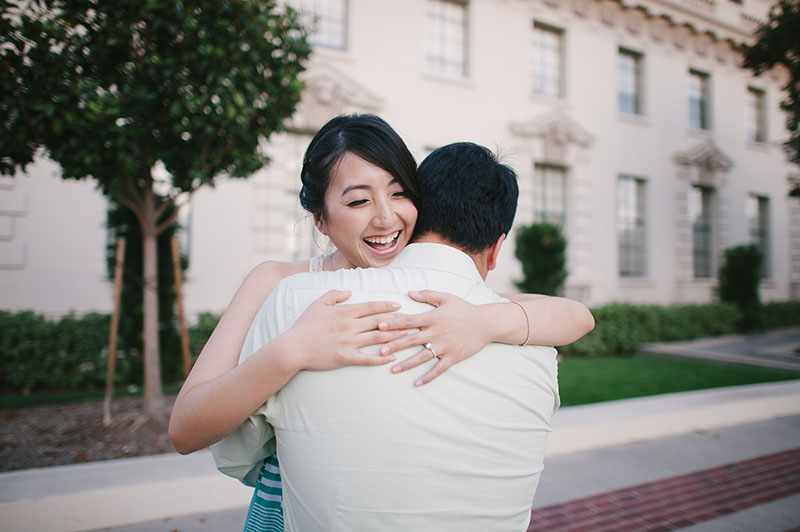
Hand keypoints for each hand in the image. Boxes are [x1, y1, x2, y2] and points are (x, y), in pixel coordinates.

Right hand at [283, 290, 406, 371]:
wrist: (292, 348)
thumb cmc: (304, 326)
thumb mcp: (317, 304)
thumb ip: (334, 295)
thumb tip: (349, 291)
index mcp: (343, 312)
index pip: (370, 307)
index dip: (386, 306)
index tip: (398, 306)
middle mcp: (349, 326)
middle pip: (378, 322)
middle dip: (396, 321)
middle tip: (411, 320)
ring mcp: (348, 342)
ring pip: (376, 339)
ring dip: (394, 337)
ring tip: (408, 336)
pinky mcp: (345, 358)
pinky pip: (367, 359)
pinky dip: (380, 359)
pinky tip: (392, 358)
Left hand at [377, 290, 492, 385]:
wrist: (486, 323)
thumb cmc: (465, 309)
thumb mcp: (447, 298)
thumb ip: (427, 295)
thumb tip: (409, 292)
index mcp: (433, 317)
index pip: (409, 320)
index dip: (394, 323)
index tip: (379, 326)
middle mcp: (437, 332)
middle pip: (412, 340)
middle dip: (395, 345)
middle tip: (380, 351)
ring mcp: (445, 346)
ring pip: (422, 357)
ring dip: (407, 363)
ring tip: (393, 369)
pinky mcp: (453, 357)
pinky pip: (438, 369)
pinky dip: (428, 377)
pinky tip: (417, 383)